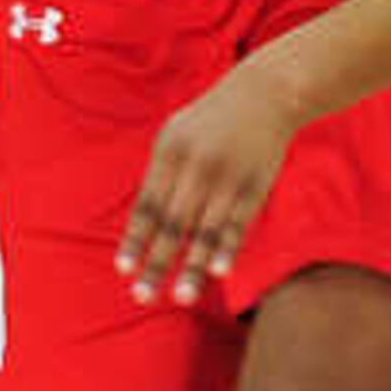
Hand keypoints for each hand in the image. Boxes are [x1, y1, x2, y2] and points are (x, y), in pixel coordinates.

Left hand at [119, 66, 304, 306]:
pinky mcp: (256, 185)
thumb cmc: (212, 118)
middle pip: (173, 223)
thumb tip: (141, 224)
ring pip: (206, 230)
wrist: (266, 93)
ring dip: (193, 267)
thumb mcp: (176, 133)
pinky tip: (219, 272)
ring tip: (182, 297)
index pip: (147, 205)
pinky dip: (228, 248)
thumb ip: (159, 175)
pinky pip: (239, 222)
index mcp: (171, 152)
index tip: (124, 269)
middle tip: (143, 296)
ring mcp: (229, 177)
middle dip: (156, 262)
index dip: (135, 239)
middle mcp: (197, 166)